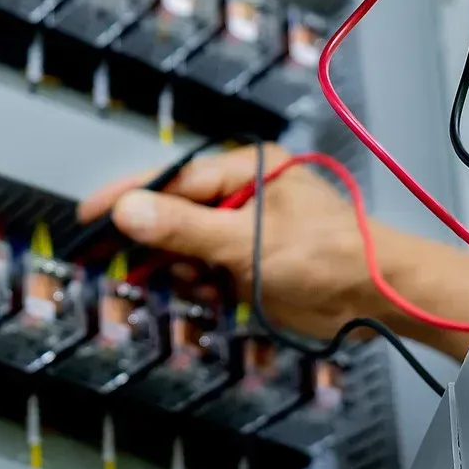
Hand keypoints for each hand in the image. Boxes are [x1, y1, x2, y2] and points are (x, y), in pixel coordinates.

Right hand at [77, 145, 394, 341]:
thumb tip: (127, 209)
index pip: (172, 179)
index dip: (129, 197)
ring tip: (196, 283)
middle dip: (155, 241)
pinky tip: (209, 294)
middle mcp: (243, 195)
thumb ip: (183, 227)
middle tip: (122, 263)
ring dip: (181, 269)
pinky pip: (206, 270)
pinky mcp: (251, 264)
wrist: (378, 299)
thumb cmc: (328, 255)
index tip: (90, 215)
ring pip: (187, 247)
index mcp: (245, 169)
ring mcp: (246, 231)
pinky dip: (199, 285)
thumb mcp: (246, 241)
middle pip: (175, 213)